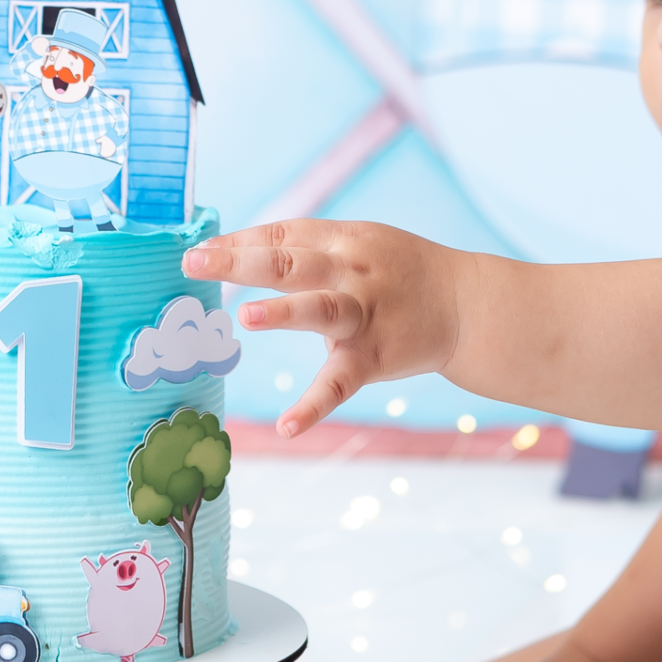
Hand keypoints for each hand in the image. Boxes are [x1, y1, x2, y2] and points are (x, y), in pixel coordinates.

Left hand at [182, 220, 463, 434]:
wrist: (467, 303)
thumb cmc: (401, 271)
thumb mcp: (360, 243)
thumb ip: (308, 249)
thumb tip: (239, 252)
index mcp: (342, 240)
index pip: (282, 235)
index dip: (238, 242)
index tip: (197, 250)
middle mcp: (351, 272)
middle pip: (292, 263)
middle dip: (240, 262)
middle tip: (194, 264)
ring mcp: (365, 314)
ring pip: (321, 309)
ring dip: (284, 312)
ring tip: (246, 317)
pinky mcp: (375, 356)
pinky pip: (342, 382)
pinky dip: (315, 405)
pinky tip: (288, 426)